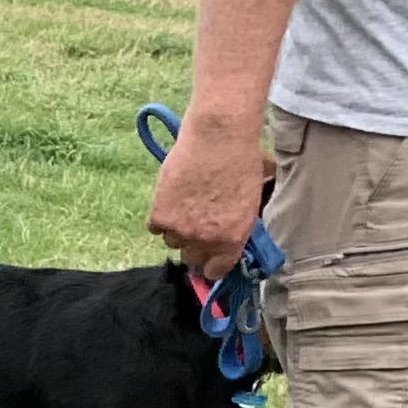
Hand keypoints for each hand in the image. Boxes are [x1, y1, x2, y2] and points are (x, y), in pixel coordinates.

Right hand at [148, 109, 269, 272]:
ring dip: (176, 228)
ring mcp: (181, 230)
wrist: (218, 137)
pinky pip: (155, 227)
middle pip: (191, 258)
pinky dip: (161, 215)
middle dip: (194, 244)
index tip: (210, 257)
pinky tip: (172, 197)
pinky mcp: (160, 216)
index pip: (216, 271)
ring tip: (185, 203)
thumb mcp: (252, 199)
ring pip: (171, 241)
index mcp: (232, 239)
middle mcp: (206, 240)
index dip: (212, 264)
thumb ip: (240, 224)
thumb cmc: (242, 160)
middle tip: (197, 222)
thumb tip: (233, 236)